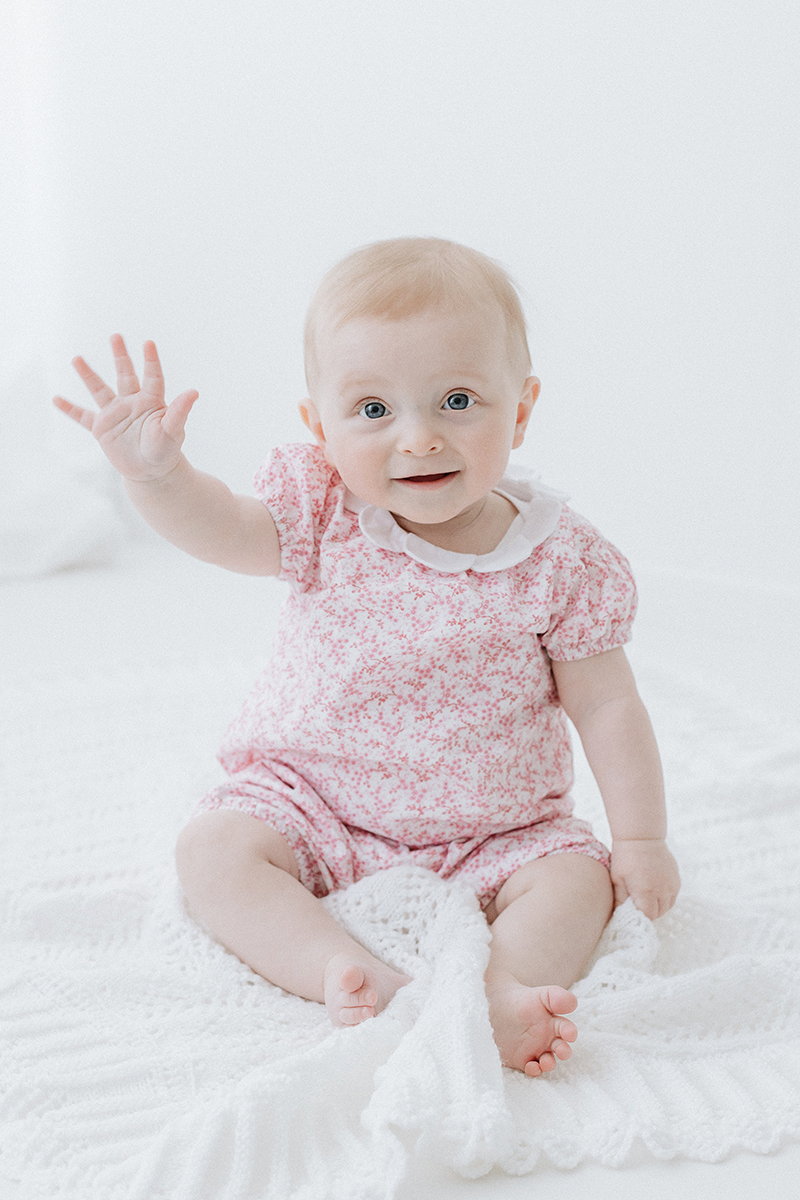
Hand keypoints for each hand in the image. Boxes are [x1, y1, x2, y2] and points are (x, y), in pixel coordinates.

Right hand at [53, 335, 198, 481]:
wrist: (151, 472)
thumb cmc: (166, 450)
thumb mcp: (172, 430)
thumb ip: (179, 411)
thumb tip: (194, 392)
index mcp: (151, 402)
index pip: (152, 377)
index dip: (150, 361)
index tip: (148, 343)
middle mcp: (132, 403)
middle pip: (125, 374)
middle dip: (120, 356)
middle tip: (116, 335)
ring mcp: (115, 414)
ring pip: (100, 390)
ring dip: (88, 375)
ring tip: (77, 358)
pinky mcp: (102, 429)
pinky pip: (82, 416)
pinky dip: (70, 409)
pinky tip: (56, 399)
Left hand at [610, 838, 679, 918]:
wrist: (641, 836)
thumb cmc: (626, 856)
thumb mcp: (617, 878)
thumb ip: (620, 899)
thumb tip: (619, 914)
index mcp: (646, 892)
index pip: (648, 917)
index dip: (640, 916)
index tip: (633, 912)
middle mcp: (662, 890)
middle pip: (659, 913)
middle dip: (649, 912)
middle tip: (638, 904)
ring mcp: (672, 884)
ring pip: (668, 906)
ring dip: (658, 905)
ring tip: (647, 896)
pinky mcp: (676, 878)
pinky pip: (673, 895)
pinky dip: (665, 896)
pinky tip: (655, 888)